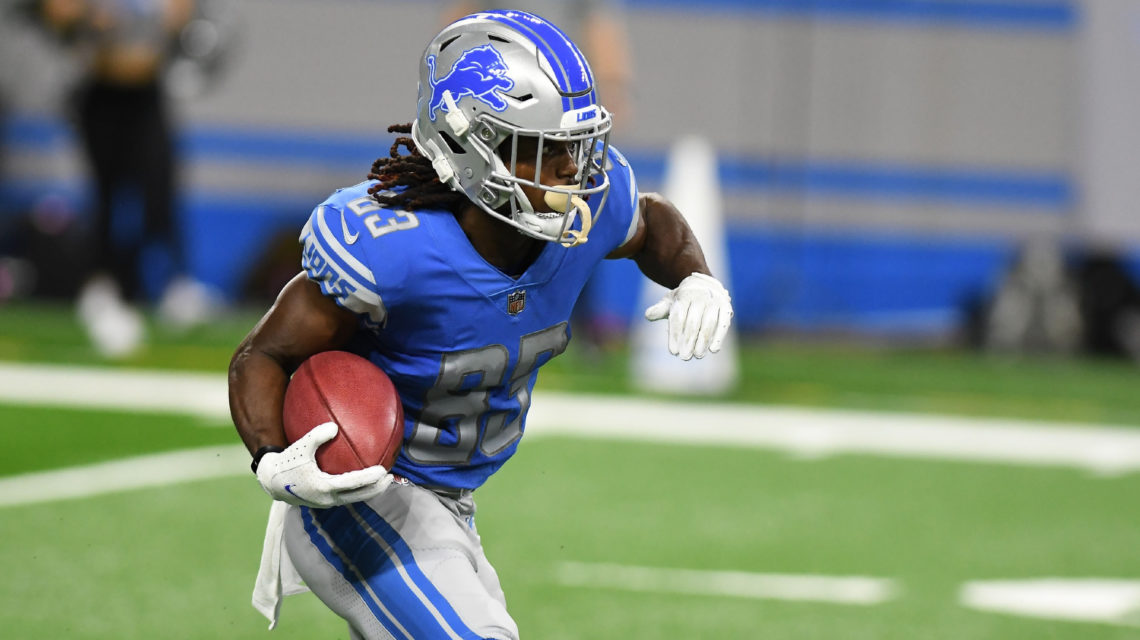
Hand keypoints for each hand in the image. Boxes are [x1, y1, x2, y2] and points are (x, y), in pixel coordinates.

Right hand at [255, 422, 391, 507]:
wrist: (271, 482)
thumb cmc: (287, 462)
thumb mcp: (300, 447)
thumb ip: (316, 436)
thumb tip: (334, 427)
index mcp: (322, 487)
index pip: (352, 484)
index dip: (369, 478)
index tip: (383, 471)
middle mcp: (327, 498)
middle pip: (359, 496)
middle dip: (376, 489)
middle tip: (390, 478)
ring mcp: (326, 502)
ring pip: (354, 499)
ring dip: (370, 492)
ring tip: (383, 482)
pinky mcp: (325, 501)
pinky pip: (347, 496)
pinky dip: (359, 490)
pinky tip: (365, 480)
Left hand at [645, 272, 733, 359]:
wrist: (704, 284)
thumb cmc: (683, 298)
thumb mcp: (670, 301)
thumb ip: (660, 309)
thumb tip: (648, 315)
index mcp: (684, 295)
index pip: (679, 317)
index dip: (676, 335)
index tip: (673, 352)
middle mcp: (700, 296)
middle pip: (693, 322)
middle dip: (688, 341)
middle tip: (684, 357)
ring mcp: (714, 301)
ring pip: (709, 323)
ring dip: (703, 341)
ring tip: (697, 355)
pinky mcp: (726, 307)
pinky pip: (723, 323)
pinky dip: (719, 336)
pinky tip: (713, 349)